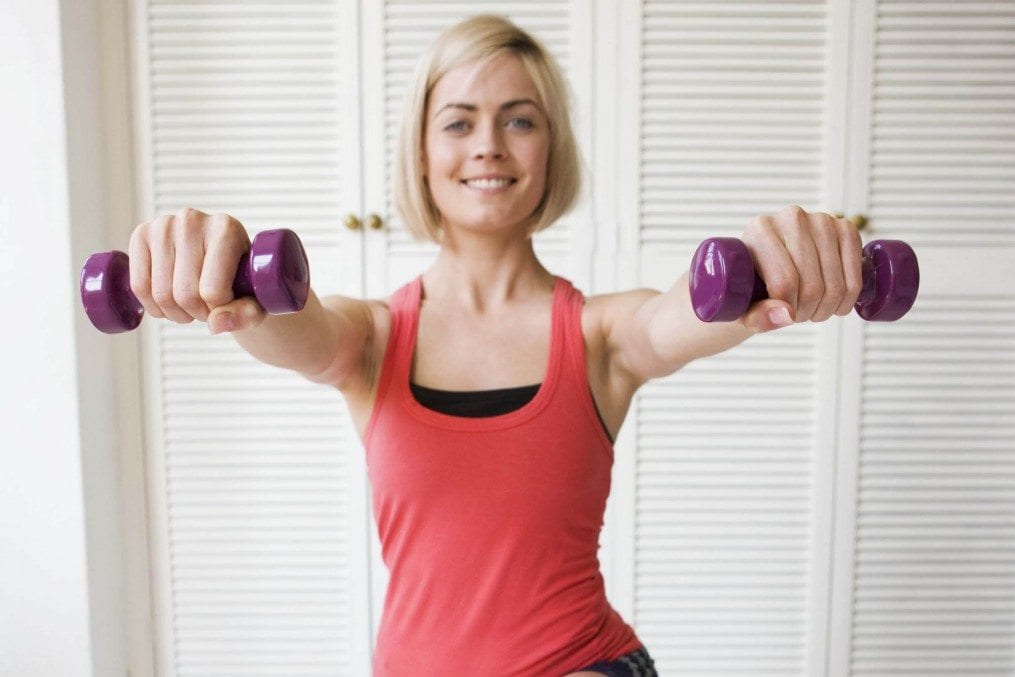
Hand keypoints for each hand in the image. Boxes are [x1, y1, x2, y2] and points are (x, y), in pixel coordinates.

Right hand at [128, 207, 267, 333]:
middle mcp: (192, 220)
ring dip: (176, 312)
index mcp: (227, 229)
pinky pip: (139, 286)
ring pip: (161, 294)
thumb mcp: (256, 300)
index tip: (226, 304)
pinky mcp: (141, 234)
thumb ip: (246, 314)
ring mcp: (163, 225)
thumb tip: (216, 324)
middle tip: (207, 308)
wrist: (223, 260)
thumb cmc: (244, 280)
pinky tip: (169, 303)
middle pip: (185, 294)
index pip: (212, 290)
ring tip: (191, 305)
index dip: (218, 310)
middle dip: (197, 313)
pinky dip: (153, 306)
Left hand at [739, 204, 862, 332]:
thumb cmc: (751, 287)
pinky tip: (834, 302)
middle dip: (807, 311)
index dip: (788, 309)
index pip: (784, 281)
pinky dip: (847, 299)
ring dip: (826, 308)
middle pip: (812, 286)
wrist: (770, 266)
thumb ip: (757, 316)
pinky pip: (856, 276)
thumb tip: (786, 315)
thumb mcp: (744, 308)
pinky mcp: (845, 228)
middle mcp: (791, 218)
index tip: (783, 314)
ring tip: (812, 309)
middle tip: (797, 314)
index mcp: (759, 230)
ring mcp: (822, 220)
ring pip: (835, 285)